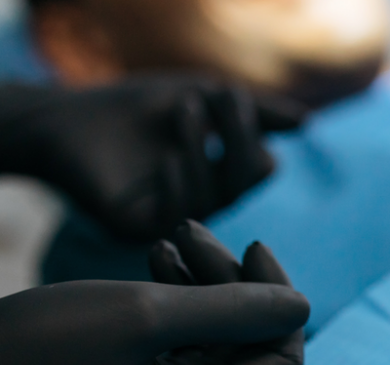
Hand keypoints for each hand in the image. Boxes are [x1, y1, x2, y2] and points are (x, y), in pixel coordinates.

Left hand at [0, 76, 304, 241]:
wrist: (64, 121)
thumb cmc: (133, 108)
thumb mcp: (201, 98)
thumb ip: (251, 110)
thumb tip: (308, 123)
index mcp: (221, 177)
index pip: (258, 164)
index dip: (251, 131)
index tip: (231, 93)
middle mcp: (205, 203)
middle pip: (245, 179)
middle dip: (239, 136)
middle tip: (223, 95)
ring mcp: (174, 219)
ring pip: (216, 193)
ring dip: (204, 146)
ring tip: (184, 107)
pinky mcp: (141, 230)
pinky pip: (179, 213)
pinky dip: (180, 181)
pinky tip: (166, 155)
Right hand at [0, 220, 308, 364]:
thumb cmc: (47, 341)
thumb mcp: (147, 313)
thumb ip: (233, 308)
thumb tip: (303, 304)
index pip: (282, 361)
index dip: (281, 303)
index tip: (255, 245)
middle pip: (252, 341)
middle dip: (234, 280)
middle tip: (195, 228)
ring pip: (219, 329)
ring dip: (207, 277)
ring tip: (174, 234)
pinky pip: (186, 332)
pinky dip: (180, 291)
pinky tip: (157, 254)